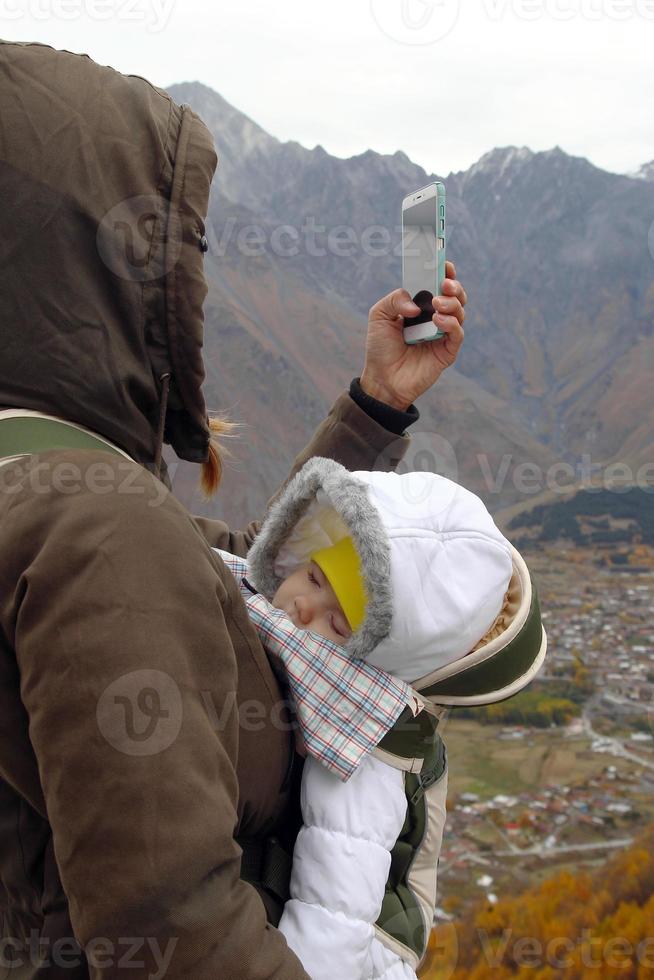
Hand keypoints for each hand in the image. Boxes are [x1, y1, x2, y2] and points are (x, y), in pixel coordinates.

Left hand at [360, 260, 466, 410]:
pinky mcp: (447, 352)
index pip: (438, 285)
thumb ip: (394, 300)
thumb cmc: (380, 348)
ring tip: (437, 303)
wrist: (382, 379)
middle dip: (454, 286)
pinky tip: (438, 320)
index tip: (444, 264)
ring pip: (460, 312)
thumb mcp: (379, 316)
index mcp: (421, 306)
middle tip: (445, 284)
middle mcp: (435, 318)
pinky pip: (457, 334)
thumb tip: (416, 304)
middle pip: (455, 296)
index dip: (444, 272)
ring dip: (452, 303)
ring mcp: (443, 334)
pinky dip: (451, 324)